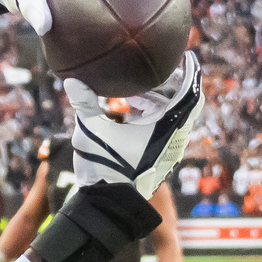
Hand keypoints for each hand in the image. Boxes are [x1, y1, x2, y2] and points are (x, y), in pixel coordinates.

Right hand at [67, 52, 202, 197]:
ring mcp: (170, 148)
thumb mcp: (91, 132)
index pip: (189, 91)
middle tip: (156, 68)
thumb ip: (84, 103)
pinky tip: (132, 109)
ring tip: (136, 89)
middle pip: (185, 100)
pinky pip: (165, 127)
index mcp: (166, 126)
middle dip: (172, 83)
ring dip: (159, 99)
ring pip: (174, 114)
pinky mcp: (162, 157)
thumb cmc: (104, 169)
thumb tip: (72, 80)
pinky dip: (154, 113)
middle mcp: (175, 137)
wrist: (110, 207)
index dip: (190, 71)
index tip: (185, 55)